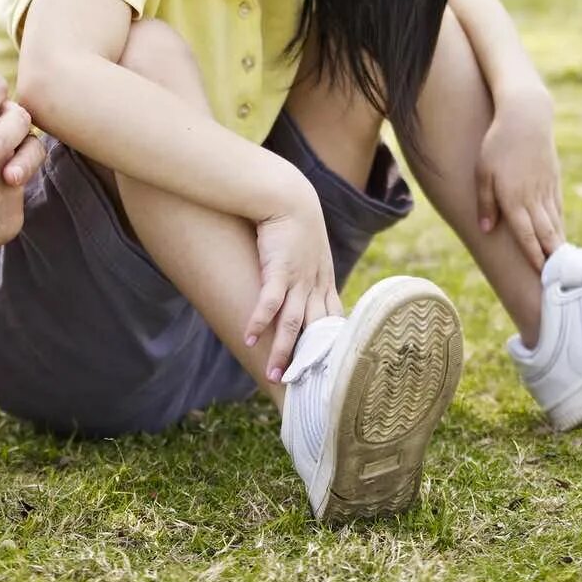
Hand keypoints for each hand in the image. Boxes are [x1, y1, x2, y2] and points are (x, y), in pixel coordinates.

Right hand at [244, 175, 339, 382]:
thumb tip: (298, 282)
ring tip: (276, 376)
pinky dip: (260, 322)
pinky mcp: (278, 269)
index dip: (331, 345)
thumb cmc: (294, 220)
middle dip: (312, 361)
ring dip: (284, 351)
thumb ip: (304, 268)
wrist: (287, 195)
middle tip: (307, 387)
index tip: (330, 368)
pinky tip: (249, 338)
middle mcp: (315, 285)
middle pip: (316, 330)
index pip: (332, 320)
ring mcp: (298, 279)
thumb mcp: (307, 248)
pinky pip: (269, 302)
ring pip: (294, 324)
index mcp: (323, 281)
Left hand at [477, 87, 563, 271]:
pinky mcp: (553, 180)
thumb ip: (485, 203)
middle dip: (551, 258)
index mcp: (514, 200)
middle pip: (545, 235)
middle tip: (559, 281)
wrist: (526, 118)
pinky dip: (559, 225)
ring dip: (557, 245)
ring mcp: (546, 189)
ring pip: (554, 223)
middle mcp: (534, 199)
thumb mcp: (482, 173)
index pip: (526, 236)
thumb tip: (485, 230)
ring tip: (562, 266)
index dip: (534, 257)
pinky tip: (559, 236)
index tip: (541, 277)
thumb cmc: (496, 144)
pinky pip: (557, 209)